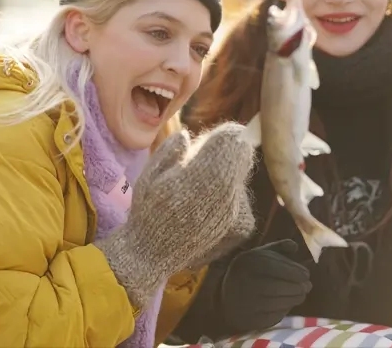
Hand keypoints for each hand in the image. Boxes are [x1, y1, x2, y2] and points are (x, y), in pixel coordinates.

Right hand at [100, 123, 255, 308]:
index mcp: (201, 174)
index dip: (226, 135)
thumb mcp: (150, 173)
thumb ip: (170, 151)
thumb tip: (186, 136)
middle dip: (228, 153)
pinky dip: (232, 199)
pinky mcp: (241, 227)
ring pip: (240, 178)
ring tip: (203, 189)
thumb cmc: (148, 211)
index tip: (218, 136)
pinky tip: (210, 207)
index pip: (231, 141)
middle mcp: (224, 192)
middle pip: (242, 156)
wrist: (152, 254)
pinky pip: (243, 201)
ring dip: (228, 176)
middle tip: (208, 160)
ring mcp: (235, 211)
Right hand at [219, 240, 311, 334]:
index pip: (273, 267)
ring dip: (293, 299)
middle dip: (296, 287)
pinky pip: (271, 317)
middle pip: (276, 287)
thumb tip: (295, 246)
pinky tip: (289, 304)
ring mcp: (245, 303)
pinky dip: (284, 311)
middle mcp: (244, 282)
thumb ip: (278, 248)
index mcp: (246, 262)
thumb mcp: (260, 254)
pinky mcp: (249, 320)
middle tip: (308, 286)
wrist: (226, 295)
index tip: (306, 274)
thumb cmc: (249, 271)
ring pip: (275, 303)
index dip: (293, 271)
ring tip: (302, 295)